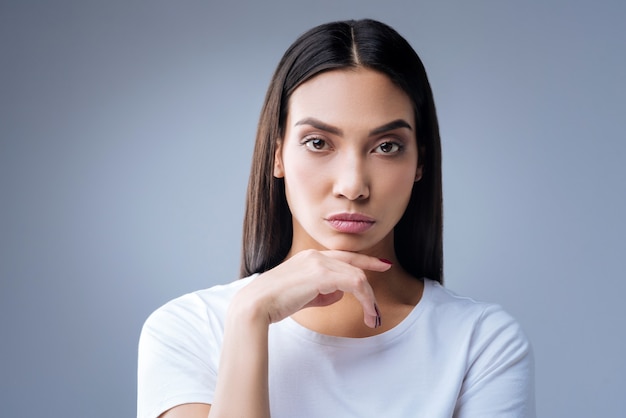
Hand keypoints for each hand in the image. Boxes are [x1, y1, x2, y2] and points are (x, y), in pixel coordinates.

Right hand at [233, 249, 390, 327]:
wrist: (256, 305)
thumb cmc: (275, 303)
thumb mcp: (303, 295)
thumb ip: (322, 292)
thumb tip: (339, 293)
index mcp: (308, 257)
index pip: (342, 256)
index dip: (363, 261)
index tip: (380, 264)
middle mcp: (314, 255)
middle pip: (352, 263)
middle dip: (371, 272)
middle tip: (383, 279)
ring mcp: (318, 263)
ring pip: (356, 276)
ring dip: (368, 297)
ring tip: (371, 315)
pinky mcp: (321, 274)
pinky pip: (354, 283)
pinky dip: (365, 298)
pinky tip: (366, 312)